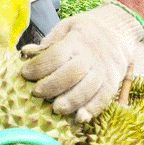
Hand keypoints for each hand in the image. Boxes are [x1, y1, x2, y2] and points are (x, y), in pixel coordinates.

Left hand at [20, 0, 143, 121]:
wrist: (119, 30)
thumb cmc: (86, 31)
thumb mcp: (67, 26)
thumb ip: (49, 42)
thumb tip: (26, 52)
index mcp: (76, 41)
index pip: (56, 55)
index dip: (39, 66)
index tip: (25, 73)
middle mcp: (90, 57)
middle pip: (71, 73)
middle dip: (52, 85)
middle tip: (36, 93)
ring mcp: (103, 70)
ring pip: (87, 89)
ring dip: (70, 101)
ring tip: (55, 109)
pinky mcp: (113, 82)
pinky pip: (104, 98)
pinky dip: (92, 109)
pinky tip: (80, 117)